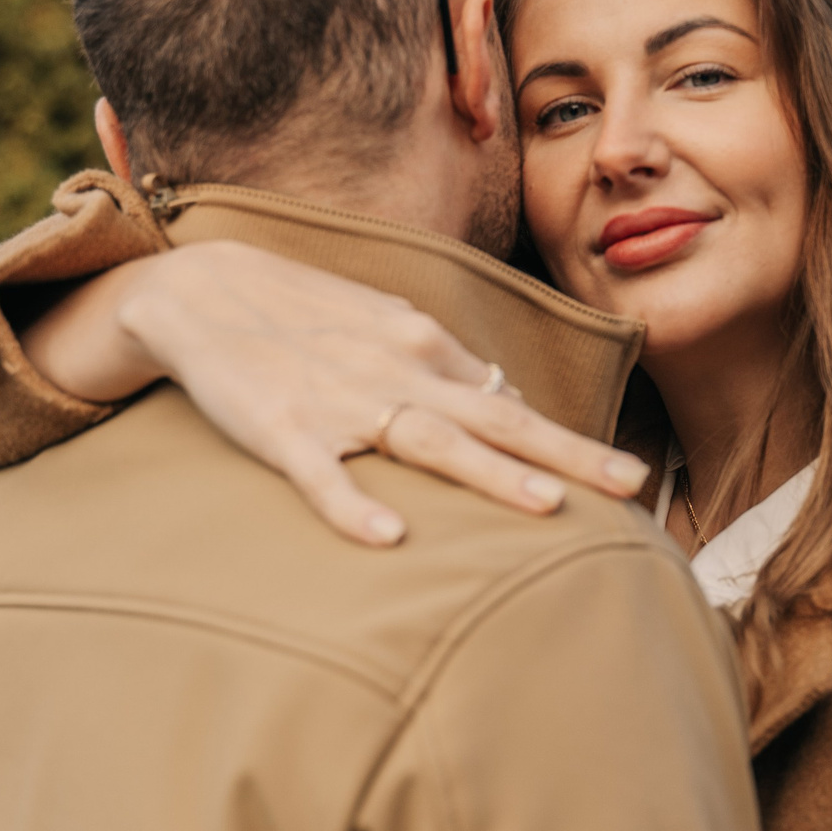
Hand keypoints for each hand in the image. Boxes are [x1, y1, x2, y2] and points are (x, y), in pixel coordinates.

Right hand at [106, 241, 650, 545]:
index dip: (567, 440)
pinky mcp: (281, 428)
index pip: (508, 402)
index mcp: (424, 345)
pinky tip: (388, 539)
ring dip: (490, 472)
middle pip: (496, 418)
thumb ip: (445, 372)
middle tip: (631, 485)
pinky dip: (354, 505)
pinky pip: (322, 475)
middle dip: (568, 452)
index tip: (624, 478)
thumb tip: (510, 411)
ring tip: (548, 504)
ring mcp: (340, 400)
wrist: (200, 291)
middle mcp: (396, 368)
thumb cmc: (304, 317)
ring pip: (429, 440)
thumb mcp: (385, 330)